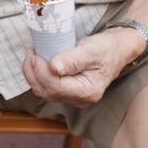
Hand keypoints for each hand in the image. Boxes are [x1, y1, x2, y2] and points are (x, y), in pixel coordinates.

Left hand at [21, 29, 135, 106]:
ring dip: (33, 74)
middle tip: (30, 52)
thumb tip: (52, 67)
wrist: (116, 49)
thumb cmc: (106, 49)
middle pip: (47, 91)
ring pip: (44, 91)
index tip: (34, 53)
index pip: (56, 87)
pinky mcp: (68, 90)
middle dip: (33, 72)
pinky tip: (37, 61)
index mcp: (88, 91)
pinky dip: (38, 75)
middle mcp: (80, 99)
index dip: (40, 71)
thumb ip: (71, 60)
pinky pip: (47, 87)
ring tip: (32, 54)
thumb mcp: (90, 50)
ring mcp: (73, 96)